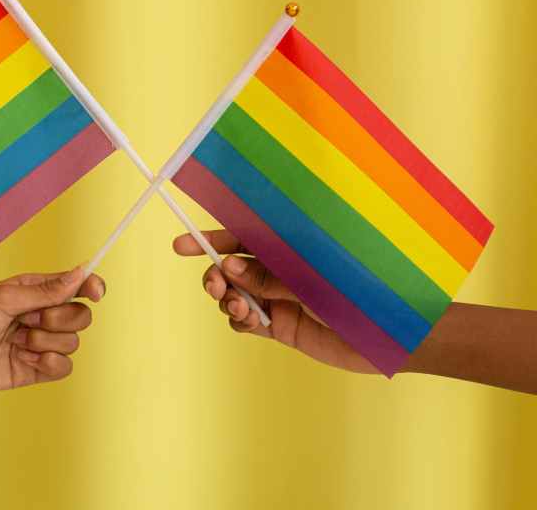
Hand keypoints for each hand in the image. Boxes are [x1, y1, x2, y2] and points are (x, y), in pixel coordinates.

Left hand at [0, 266, 104, 394]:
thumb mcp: (4, 299)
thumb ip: (46, 291)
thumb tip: (80, 273)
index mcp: (35, 291)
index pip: (77, 286)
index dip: (92, 286)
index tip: (96, 293)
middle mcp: (41, 315)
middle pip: (81, 316)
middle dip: (58, 319)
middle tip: (28, 321)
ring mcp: (39, 344)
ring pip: (73, 342)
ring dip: (45, 343)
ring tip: (15, 343)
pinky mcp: (35, 370)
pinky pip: (64, 368)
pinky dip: (49, 365)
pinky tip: (23, 361)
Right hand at [173, 230, 377, 373]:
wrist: (389, 331)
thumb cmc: (359, 289)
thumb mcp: (309, 276)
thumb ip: (267, 274)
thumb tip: (227, 268)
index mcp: (287, 246)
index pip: (241, 237)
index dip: (209, 239)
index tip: (180, 245)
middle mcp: (278, 270)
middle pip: (230, 269)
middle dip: (215, 275)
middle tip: (216, 286)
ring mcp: (278, 298)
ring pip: (234, 296)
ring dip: (227, 300)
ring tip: (240, 307)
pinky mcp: (281, 326)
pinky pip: (245, 322)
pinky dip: (240, 320)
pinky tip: (249, 320)